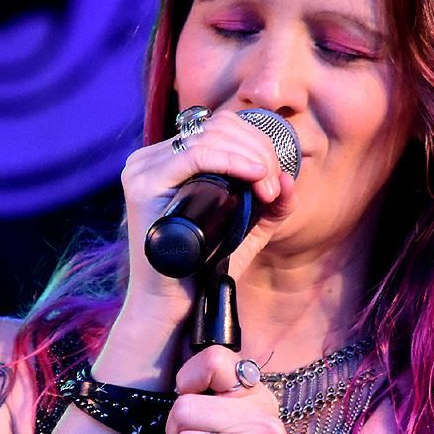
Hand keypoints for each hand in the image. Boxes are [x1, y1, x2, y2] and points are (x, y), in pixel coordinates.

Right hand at [116, 110, 297, 328]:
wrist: (172, 306)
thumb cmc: (204, 269)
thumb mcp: (246, 231)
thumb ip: (271, 208)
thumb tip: (291, 178)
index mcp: (169, 161)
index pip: (221, 127)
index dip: (258, 144)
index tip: (276, 182)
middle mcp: (151, 159)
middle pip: (219, 126)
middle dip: (259, 151)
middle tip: (274, 189)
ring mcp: (142, 169)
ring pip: (210, 137)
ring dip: (252, 158)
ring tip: (267, 191)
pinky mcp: (142, 185)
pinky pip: (193, 155)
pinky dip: (231, 161)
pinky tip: (254, 177)